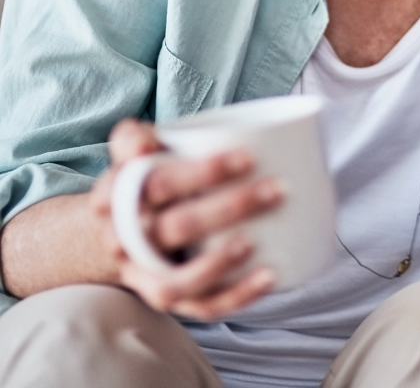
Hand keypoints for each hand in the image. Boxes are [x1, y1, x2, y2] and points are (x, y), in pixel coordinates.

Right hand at [87, 119, 282, 318]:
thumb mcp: (133, 146)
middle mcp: (126, 241)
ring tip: (255, 242)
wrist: (120, 224)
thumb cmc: (145, 175)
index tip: (249, 156)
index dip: (201, 172)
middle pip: (174, 228)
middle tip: (276, 188)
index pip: (156, 183)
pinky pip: (200, 307)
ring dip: (218, 264)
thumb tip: (143, 148)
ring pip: (176, 281)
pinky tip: (269, 277)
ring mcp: (146, 276)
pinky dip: (235, 297)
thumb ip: (133, 136)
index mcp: (118, 197)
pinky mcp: (170, 298)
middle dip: (228, 209)